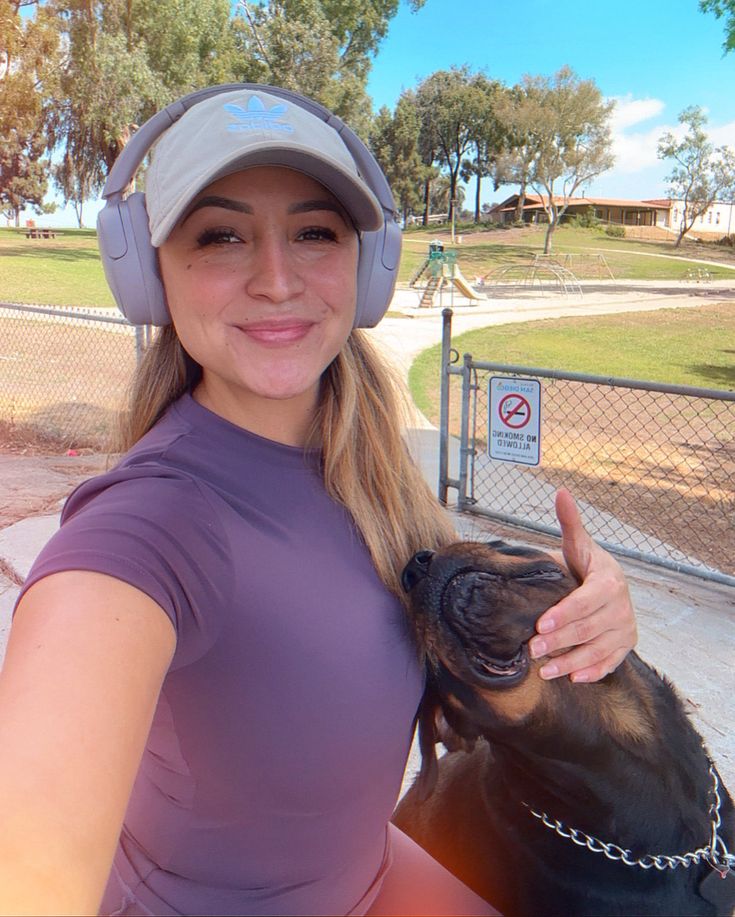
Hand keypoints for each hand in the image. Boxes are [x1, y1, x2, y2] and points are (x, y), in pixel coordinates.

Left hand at [528, 488, 637, 682]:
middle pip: (589, 628)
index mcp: (609, 580)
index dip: (565, 613)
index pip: (587, 600)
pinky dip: (591, 672)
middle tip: (531, 648)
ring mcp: (625, 628)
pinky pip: (609, 663)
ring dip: (570, 662)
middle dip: (559, 640)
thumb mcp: (578, 544)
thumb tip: (561, 492)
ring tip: (543, 670)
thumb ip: (570, 522)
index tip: (540, 623)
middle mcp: (622, 606)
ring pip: (597, 650)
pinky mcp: (625, 646)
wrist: (606, 585)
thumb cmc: (585, 566)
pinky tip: (571, 679)